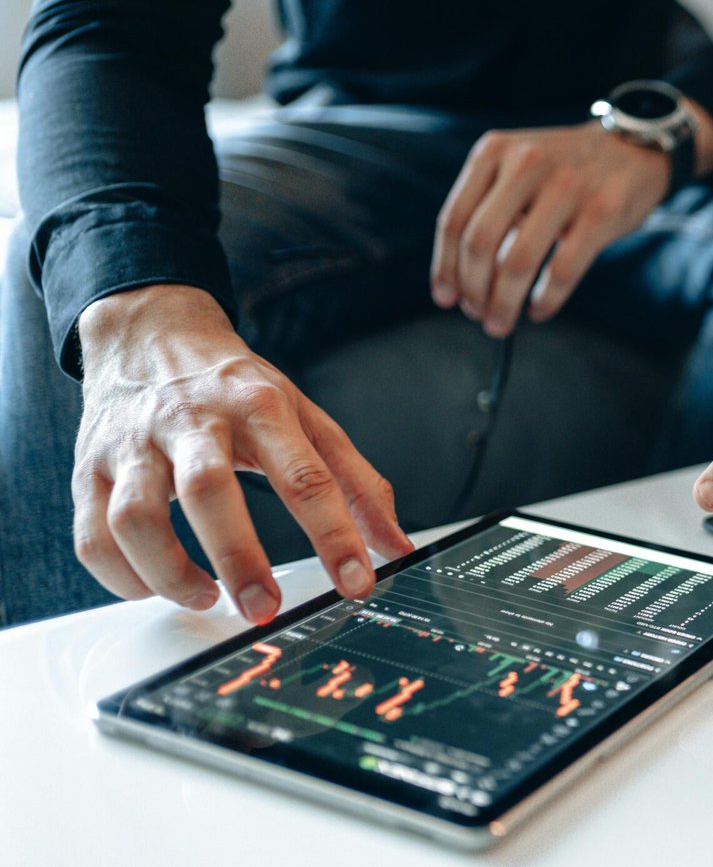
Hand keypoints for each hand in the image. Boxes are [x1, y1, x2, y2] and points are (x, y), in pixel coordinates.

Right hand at [75, 285, 413, 623]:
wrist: (150, 332)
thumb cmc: (236, 385)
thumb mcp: (307, 417)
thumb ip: (355, 482)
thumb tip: (396, 546)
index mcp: (261, 407)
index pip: (305, 475)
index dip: (336, 535)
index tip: (357, 582)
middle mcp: (193, 420)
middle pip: (210, 490)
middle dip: (239, 558)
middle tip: (264, 607)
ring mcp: (134, 442)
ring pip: (135, 517)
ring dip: (169, 573)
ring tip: (206, 596)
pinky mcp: (88, 466)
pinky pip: (91, 534)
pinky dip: (119, 576)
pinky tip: (153, 588)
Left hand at [431, 123, 670, 336]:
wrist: (632, 148)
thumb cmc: (566, 171)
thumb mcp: (518, 169)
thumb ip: (491, 209)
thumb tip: (462, 281)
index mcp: (495, 151)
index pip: (454, 219)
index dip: (445, 267)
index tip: (445, 298)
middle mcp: (527, 162)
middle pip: (479, 242)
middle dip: (473, 289)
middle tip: (476, 314)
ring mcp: (567, 186)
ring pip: (517, 261)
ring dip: (503, 302)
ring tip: (501, 322)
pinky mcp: (602, 211)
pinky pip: (563, 270)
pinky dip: (546, 300)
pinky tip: (539, 310)